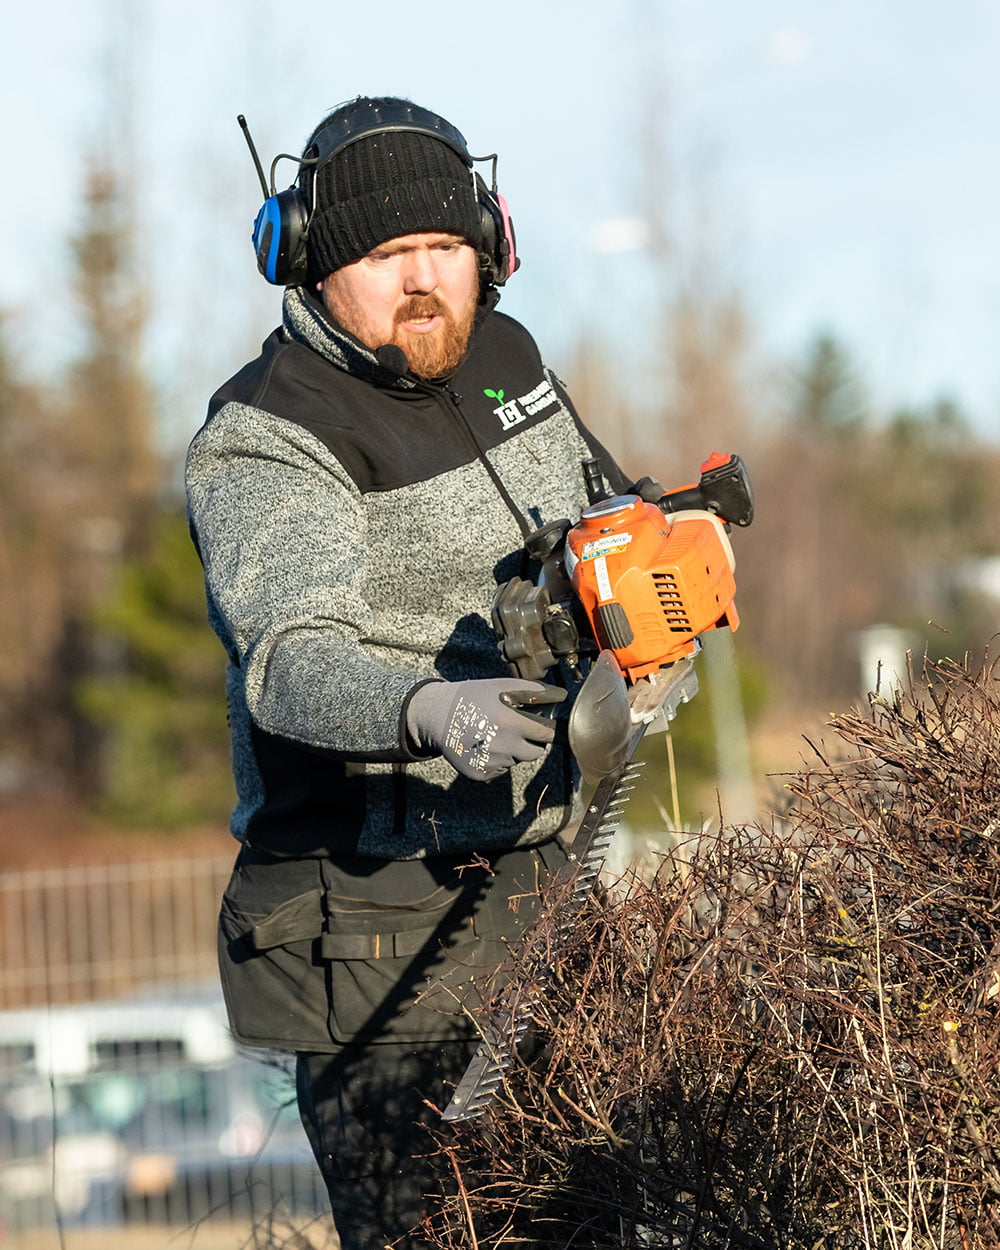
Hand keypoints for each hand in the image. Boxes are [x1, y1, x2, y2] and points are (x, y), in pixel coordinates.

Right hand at [407, 678, 566, 780]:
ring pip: (516, 761)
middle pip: (536, 752)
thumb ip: (534, 691)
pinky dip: (497, 760)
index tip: (545, 727)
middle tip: (516, 729)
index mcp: (512, 723)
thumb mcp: (503, 686)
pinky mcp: (482, 775)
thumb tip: (561, 696)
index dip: (547, 730)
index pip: (547, 734)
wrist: (439, 716)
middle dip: (531, 742)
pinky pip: (501, 770)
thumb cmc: (475, 697)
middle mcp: (504, 747)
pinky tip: (483, 746)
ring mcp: (492, 763)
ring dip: (512, 751)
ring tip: (493, 734)